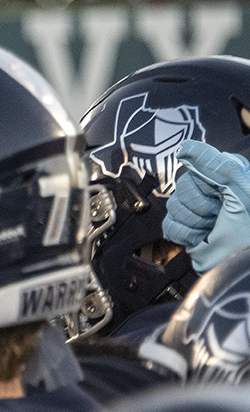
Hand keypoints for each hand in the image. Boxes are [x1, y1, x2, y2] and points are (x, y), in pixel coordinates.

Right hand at [164, 138, 249, 271]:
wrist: (239, 264)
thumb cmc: (249, 232)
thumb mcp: (239, 191)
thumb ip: (214, 164)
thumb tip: (184, 147)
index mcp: (228, 176)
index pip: (197, 166)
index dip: (207, 184)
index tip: (222, 196)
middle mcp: (211, 190)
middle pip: (182, 187)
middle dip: (199, 206)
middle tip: (218, 215)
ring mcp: (197, 211)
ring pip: (173, 205)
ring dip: (193, 222)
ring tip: (212, 229)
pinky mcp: (185, 229)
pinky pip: (168, 224)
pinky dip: (184, 234)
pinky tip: (201, 237)